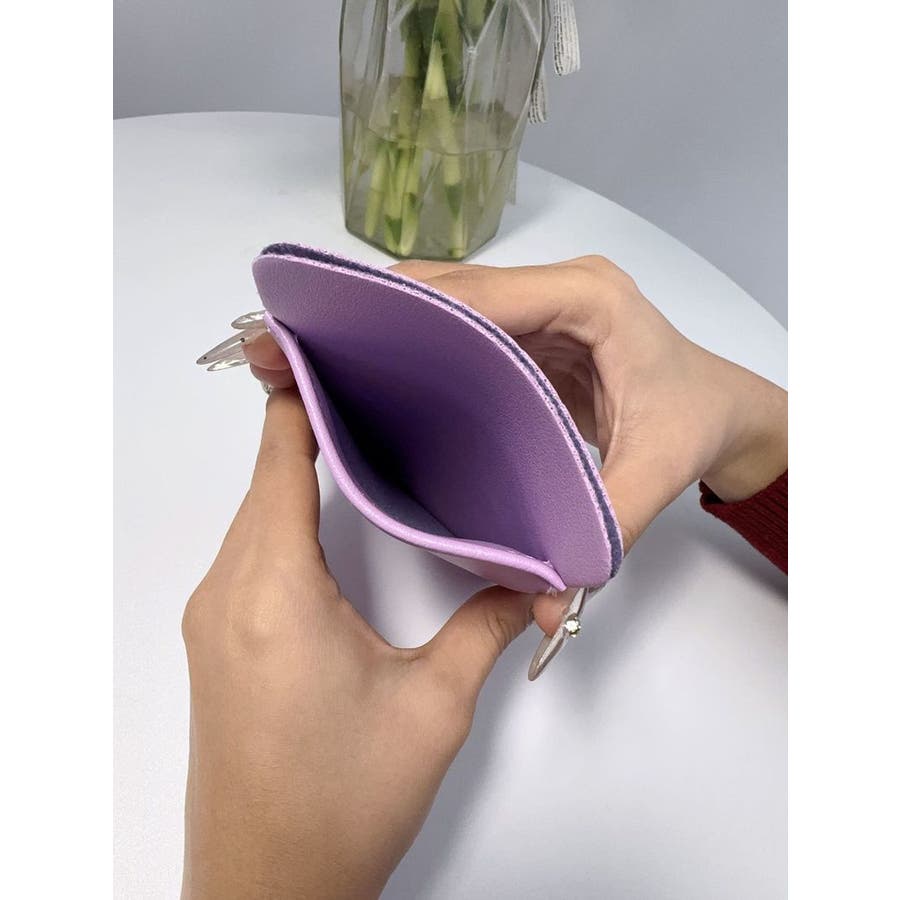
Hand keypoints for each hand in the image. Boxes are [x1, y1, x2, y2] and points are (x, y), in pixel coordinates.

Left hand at [182, 389, 539, 898]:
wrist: (268, 890)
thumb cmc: (336, 806)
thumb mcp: (431, 707)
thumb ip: (485, 625)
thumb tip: (528, 580)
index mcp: (274, 592)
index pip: (280, 462)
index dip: (303, 402)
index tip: (330, 354)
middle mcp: (229, 595)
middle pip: (264, 481)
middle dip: (311, 431)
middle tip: (372, 393)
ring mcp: (214, 621)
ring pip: (254, 517)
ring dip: (295, 477)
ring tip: (359, 445)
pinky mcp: (216, 645)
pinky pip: (247, 555)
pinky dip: (281, 521)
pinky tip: (327, 524)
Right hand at [244, 256, 786, 631]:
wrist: (721, 410)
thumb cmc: (696, 420)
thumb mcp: (657, 470)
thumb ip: (604, 531)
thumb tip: (550, 605)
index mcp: (587, 298)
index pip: (485, 295)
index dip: (412, 314)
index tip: (345, 338)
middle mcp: (554, 288)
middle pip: (446, 285)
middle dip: (372, 312)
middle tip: (301, 343)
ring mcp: (535, 305)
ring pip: (442, 298)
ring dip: (382, 323)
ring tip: (317, 355)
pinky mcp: (521, 330)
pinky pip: (454, 323)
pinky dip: (409, 341)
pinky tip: (367, 371)